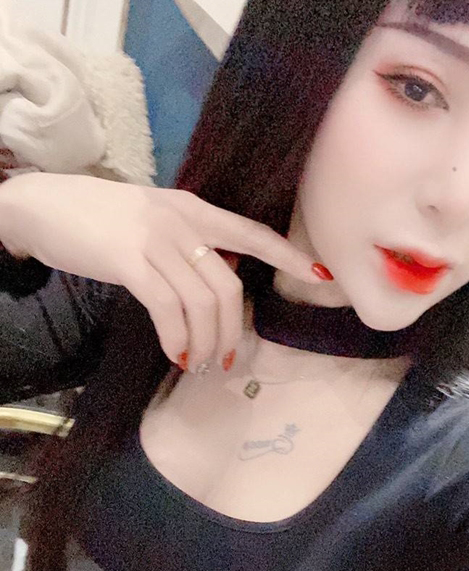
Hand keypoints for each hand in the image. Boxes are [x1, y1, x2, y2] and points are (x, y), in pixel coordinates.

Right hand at [0, 172, 330, 370]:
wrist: (43, 206)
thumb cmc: (99, 220)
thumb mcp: (154, 221)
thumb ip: (189, 243)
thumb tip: (219, 273)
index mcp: (194, 210)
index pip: (252, 233)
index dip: (288, 256)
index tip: (322, 275)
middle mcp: (182, 221)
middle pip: (229, 285)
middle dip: (232, 331)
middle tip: (225, 361)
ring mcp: (156, 240)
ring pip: (202, 302)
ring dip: (205, 343)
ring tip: (197, 364)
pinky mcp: (129, 261)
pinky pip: (168, 308)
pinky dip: (177, 337)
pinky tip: (175, 353)